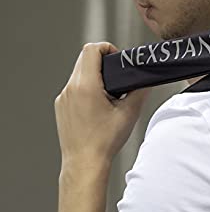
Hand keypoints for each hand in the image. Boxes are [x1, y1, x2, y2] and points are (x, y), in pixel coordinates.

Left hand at [55, 42, 149, 167]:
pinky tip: (98, 106)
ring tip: (109, 94)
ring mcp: (63, 98)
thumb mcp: (129, 114)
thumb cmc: (104, 142)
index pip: (91, 49)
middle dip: (102, 62)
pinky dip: (86, 89)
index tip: (117, 59)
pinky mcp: (61, 106)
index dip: (107, 48)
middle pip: (84, 59)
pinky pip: (73, 88)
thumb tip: (146, 81)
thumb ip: (140, 92)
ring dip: (94, 76)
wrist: (84, 163)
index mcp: (86, 86)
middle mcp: (70, 89)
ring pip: (78, 73)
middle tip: (118, 77)